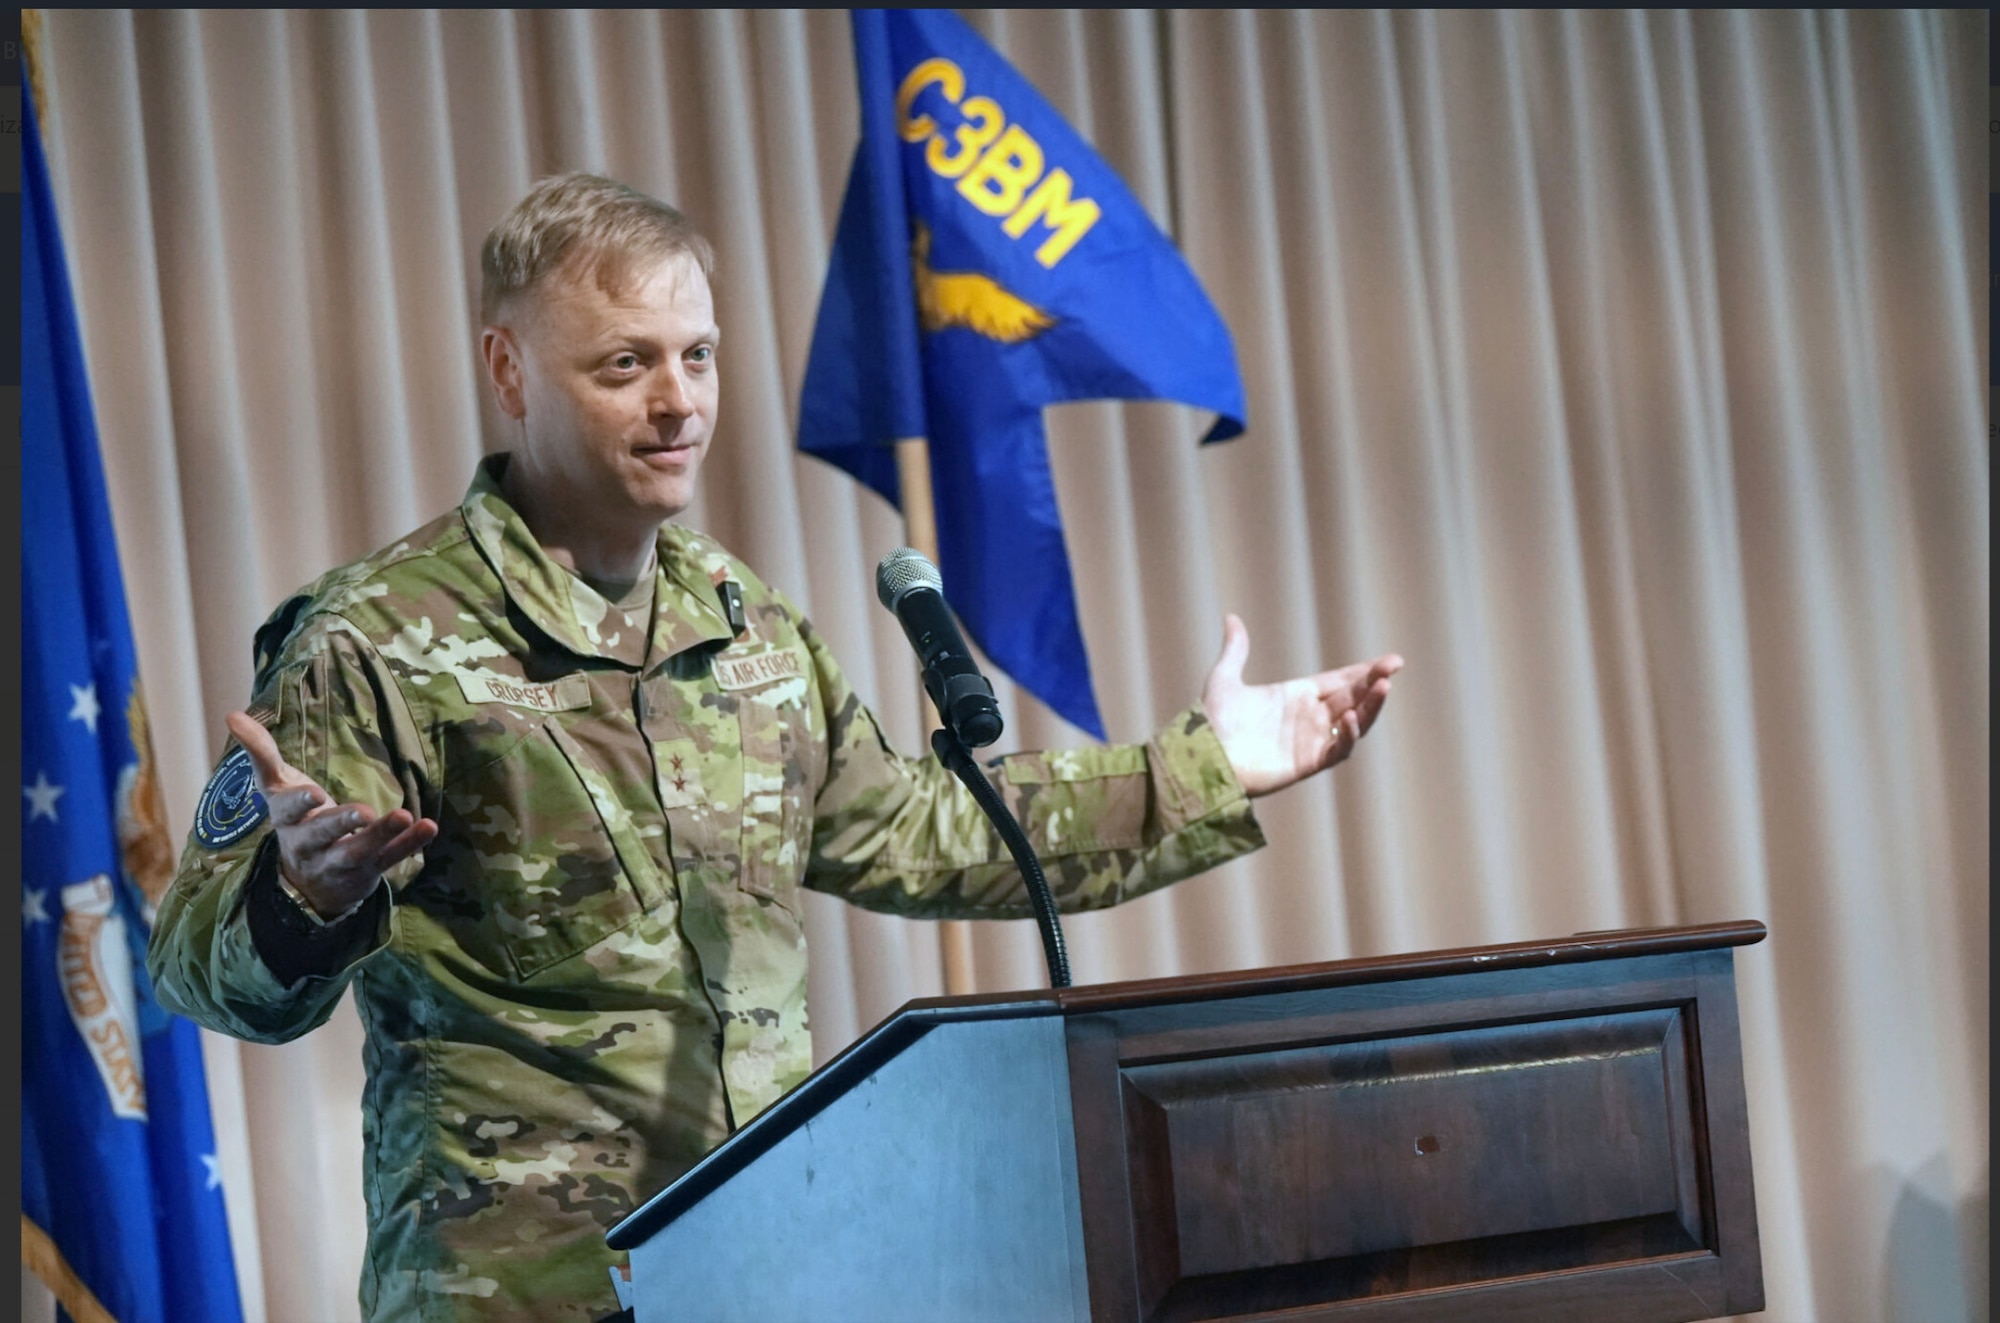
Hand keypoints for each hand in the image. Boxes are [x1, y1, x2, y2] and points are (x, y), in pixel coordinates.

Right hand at [226, 711, 437, 918]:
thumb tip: (232, 715)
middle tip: (363, 811)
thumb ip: (261, 754)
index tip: (314, 793)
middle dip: (341, 823)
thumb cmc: (296, 822)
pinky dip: (409, 845)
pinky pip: (390, 858)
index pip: (288, 811)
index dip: (299, 803)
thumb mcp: (277, 789)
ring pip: (358, 851)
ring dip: (381, 835)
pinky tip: (428, 827)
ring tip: (403, 815)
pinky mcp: (369, 871)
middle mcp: (310, 844)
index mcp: (287, 821)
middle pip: (324, 834)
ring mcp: (341, 861)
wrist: (309, 885)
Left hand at [1200, 615, 1402, 797]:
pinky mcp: (1308, 762)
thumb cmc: (1212, 722)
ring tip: (1384, 686)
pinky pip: (1338, 750)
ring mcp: (1311, 740)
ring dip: (1371, 706)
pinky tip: (1353, 717)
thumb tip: (1232, 618)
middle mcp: (1309, 717)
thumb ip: (1235, 650)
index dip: (1364, 671)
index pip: (1340, 680)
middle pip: (1352, 697)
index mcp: (1296, 695)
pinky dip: (1349, 735)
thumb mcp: (1224, 679)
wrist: (1203, 756)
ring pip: (1354, 722)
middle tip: (1393, 666)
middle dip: (1374, 682)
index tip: (1390, 661)